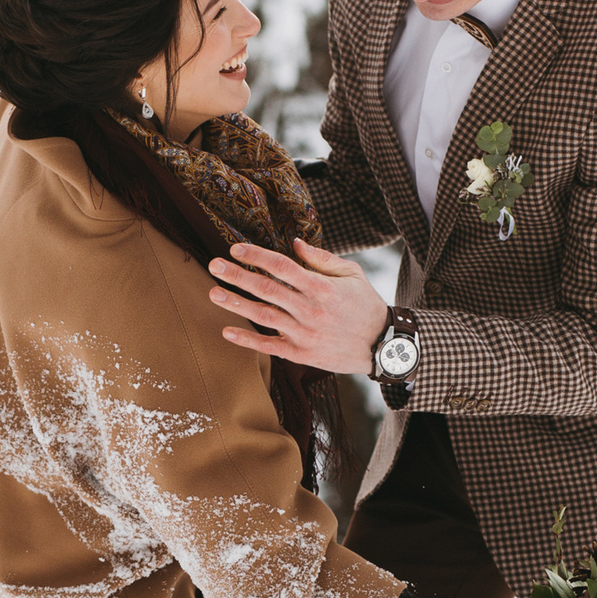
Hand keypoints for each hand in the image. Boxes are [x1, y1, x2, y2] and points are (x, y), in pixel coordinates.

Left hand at [207, 237, 387, 374]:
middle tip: (214, 265)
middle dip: (237, 276)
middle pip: (266, 289)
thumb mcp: (351, 274)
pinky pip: (269, 346)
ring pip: (264, 316)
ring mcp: (304, 333)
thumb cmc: (365, 305)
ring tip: (214, 293)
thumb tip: (295, 243)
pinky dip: (248, 340)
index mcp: (320, 286)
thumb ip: (321, 258)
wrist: (382, 345)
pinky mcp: (301, 354)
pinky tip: (227, 331)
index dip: (256, 256)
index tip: (235, 248)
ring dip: (236, 304)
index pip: (281, 266)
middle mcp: (310, 309)